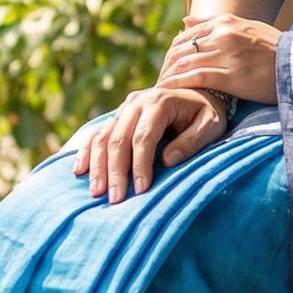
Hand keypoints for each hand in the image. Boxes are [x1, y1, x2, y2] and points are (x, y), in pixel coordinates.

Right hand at [73, 84, 227, 201]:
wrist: (197, 93)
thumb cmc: (207, 114)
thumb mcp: (211, 125)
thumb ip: (192, 141)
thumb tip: (167, 160)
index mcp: (160, 101)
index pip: (143, 137)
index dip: (140, 164)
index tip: (140, 190)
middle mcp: (137, 102)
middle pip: (118, 139)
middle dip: (116, 171)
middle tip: (115, 199)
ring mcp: (123, 109)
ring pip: (103, 137)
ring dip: (98, 166)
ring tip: (97, 193)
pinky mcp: (116, 117)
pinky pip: (96, 134)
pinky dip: (86, 153)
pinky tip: (80, 172)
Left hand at [159, 12, 280, 104]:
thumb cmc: (276, 50)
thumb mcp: (247, 27)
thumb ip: (216, 23)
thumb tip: (185, 20)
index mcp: (227, 22)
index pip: (187, 34)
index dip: (173, 50)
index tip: (168, 65)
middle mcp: (223, 34)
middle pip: (182, 48)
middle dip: (167, 64)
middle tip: (160, 79)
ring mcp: (227, 54)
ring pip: (185, 62)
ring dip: (168, 75)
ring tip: (159, 88)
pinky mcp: (231, 75)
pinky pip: (195, 77)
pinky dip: (178, 83)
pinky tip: (167, 91)